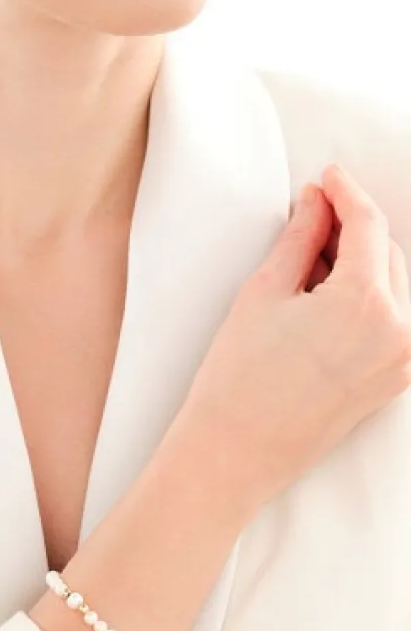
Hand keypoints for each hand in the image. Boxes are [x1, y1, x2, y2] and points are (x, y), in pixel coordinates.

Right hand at [178, 164, 410, 506]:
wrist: (235, 453)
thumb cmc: (238, 378)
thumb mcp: (263, 294)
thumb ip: (300, 238)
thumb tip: (317, 201)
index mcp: (365, 303)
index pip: (367, 224)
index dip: (345, 192)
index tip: (328, 177)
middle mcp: (399, 332)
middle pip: (387, 252)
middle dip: (353, 228)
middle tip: (311, 217)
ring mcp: (401, 361)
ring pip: (393, 285)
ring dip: (361, 262)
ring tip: (312, 262)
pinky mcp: (393, 382)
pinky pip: (394, 321)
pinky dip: (369, 298)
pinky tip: (327, 296)